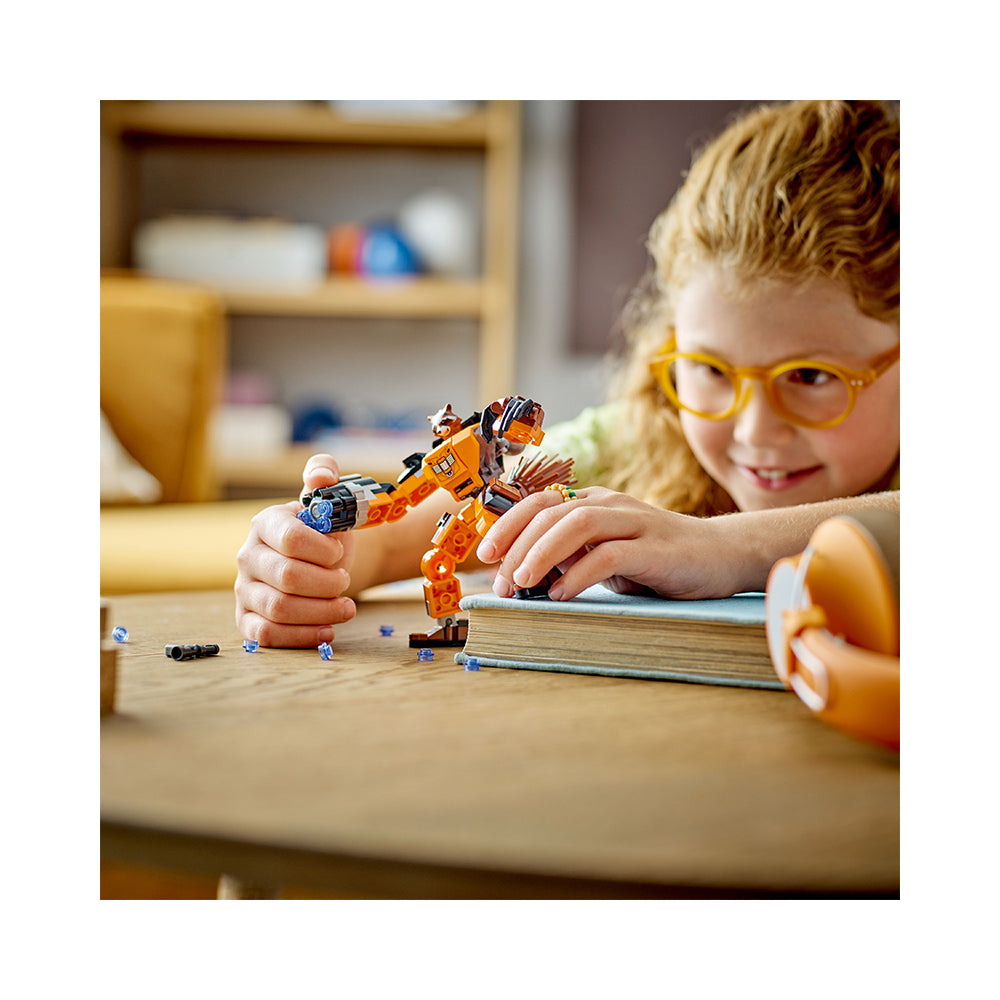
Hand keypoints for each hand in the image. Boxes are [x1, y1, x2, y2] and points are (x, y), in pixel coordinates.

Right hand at [235, 454, 357, 646]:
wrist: (325, 565)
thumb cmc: (327, 534)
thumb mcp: (331, 501)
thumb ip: (326, 477)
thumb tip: (321, 474)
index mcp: (266, 523)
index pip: (291, 538)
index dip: (324, 550)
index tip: (339, 551)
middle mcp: (248, 556)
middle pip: (288, 577)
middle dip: (328, 583)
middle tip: (345, 581)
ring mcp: (244, 590)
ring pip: (279, 609)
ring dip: (321, 611)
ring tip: (345, 607)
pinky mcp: (248, 620)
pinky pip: (266, 635)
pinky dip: (301, 636)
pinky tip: (327, 630)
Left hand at [475, 486, 750, 601]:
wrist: (721, 556)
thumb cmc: (657, 559)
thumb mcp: (606, 554)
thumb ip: (572, 555)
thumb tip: (524, 572)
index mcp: (594, 502)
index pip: (540, 502)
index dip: (508, 524)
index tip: (485, 555)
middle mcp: (611, 505)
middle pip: (551, 512)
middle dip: (517, 545)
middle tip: (500, 581)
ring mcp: (635, 523)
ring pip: (577, 524)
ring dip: (542, 552)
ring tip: (521, 581)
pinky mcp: (656, 548)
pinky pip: (610, 555)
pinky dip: (580, 573)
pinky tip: (562, 594)